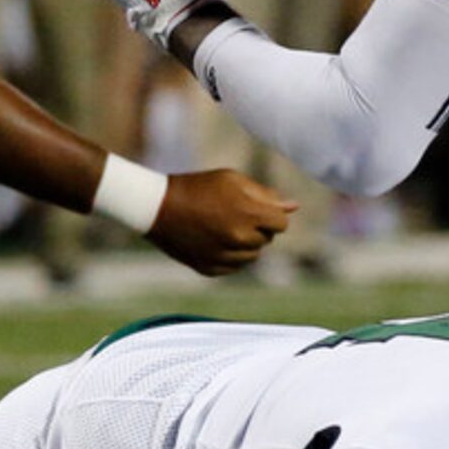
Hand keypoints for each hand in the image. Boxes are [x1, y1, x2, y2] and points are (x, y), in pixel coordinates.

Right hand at [147, 168, 294, 274]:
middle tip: (229, 214)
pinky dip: (228, 256)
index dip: (270, 214)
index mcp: (249, 214)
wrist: (154, 207)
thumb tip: (294, 207)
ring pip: (251, 256)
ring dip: (244, 244)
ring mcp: (223, 256)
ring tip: (220, 227)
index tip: (252, 208)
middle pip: (266, 240)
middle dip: (255, 228)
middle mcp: (239, 239)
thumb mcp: (230, 179)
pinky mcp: (209, 269)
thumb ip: (265, 194)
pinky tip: (211, 240)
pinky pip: (233, 267)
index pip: (282, 224)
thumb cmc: (196, 187)